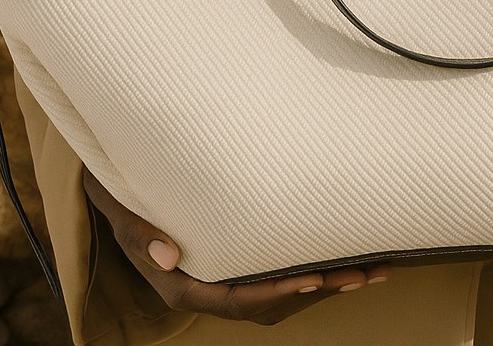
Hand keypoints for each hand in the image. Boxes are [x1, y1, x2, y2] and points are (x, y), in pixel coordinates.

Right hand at [82, 167, 391, 325]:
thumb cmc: (125, 194)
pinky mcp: (239, 263)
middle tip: (362, 273)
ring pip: (281, 295)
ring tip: (371, 270)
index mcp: (183, 284)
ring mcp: (225, 278)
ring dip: (326, 285)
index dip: (275, 292)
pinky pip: (280, 278)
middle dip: (317, 290)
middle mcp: (208, 288)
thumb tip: (166, 257)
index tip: (312, 277)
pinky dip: (315, 272)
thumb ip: (140, 232)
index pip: (235, 299)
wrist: (121, 188)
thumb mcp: (122, 210)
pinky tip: (347, 261)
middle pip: (269, 303)